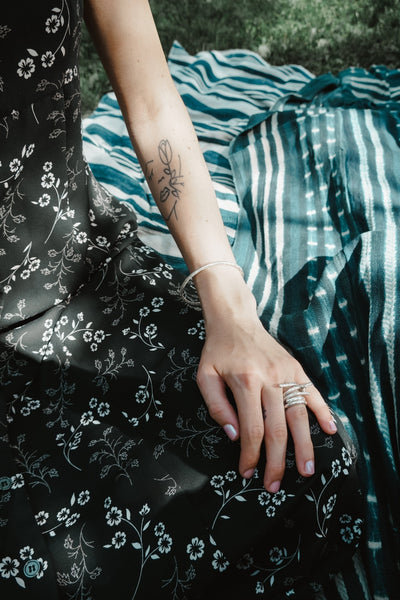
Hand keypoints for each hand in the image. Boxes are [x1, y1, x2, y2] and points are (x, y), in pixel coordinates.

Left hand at [195, 272, 336, 491]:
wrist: (235, 320)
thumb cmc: (217, 351)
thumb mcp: (205, 377)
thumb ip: (217, 407)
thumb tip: (235, 435)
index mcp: (245, 382)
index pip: (251, 429)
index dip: (250, 455)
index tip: (247, 472)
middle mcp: (269, 379)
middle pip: (277, 429)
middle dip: (276, 462)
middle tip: (274, 486)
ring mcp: (286, 373)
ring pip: (298, 416)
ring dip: (304, 446)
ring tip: (308, 470)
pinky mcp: (297, 368)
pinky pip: (313, 393)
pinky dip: (323, 412)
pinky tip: (330, 431)